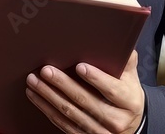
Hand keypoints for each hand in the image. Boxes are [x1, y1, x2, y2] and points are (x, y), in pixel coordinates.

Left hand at [25, 50, 144, 133]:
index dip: (96, 78)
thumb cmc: (126, 93)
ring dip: (49, 96)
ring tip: (34, 81)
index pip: (112, 89)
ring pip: (70, 113)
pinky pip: (63, 124)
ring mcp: (99, 131)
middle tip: (46, 70)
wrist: (129, 123)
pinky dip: (47, 109)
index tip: (80, 66)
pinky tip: (36, 96)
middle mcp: (116, 120)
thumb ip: (125, 59)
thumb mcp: (130, 77)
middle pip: (86, 101)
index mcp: (129, 101)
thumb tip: (117, 39)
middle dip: (63, 84)